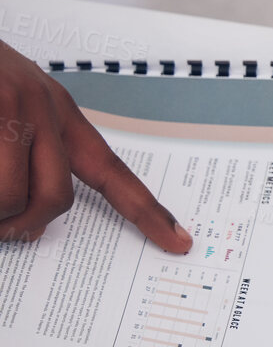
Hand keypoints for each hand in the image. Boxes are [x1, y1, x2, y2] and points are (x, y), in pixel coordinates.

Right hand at [0, 42, 189, 251]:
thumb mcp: (8, 102)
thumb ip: (25, 158)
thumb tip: (28, 223)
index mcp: (58, 111)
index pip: (111, 171)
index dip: (146, 212)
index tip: (181, 243)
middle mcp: (42, 109)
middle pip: (54, 199)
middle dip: (23, 226)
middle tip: (3, 231)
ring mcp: (8, 109)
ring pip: (9, 197)